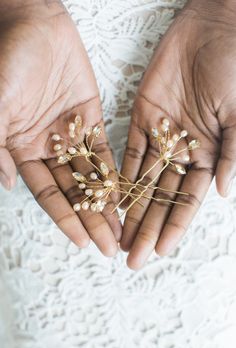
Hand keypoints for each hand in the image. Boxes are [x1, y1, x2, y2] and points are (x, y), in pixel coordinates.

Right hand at [0, 0, 120, 255]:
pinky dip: (114, 171)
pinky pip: (103, 149)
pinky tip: (126, 192)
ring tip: (123, 227)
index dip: (65, 220)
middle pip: (74, 192)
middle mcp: (47, 148)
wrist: (32, 25)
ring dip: (107, 202)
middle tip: (110, 246)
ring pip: (92, 176)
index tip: (82, 243)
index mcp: (22, 151)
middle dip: (92, 219)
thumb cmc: (7, 63)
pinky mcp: (90, 118)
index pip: (48, 195)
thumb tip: (9, 185)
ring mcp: (70, 135)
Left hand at [120, 0, 235, 268]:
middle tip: (132, 256)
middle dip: (147, 227)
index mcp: (208, 154)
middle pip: (161, 197)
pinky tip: (110, 198)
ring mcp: (159, 134)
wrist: (213, 29)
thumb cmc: (235, 68)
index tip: (160, 251)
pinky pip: (128, 150)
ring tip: (117, 236)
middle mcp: (182, 150)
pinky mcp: (140, 116)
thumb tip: (223, 193)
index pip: (189, 200)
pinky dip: (120, 173)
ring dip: (130, 209)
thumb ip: (232, 152)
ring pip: (141, 180)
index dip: (175, 225)